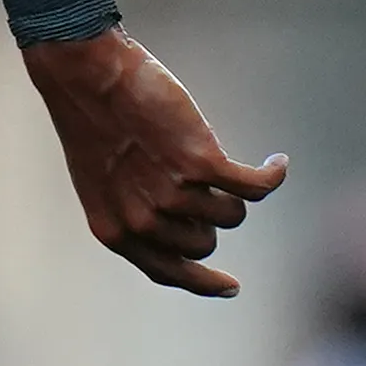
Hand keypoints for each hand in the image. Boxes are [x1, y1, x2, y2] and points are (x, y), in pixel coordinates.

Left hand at [27, 31, 288, 297]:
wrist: (87, 77)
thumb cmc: (94, 122)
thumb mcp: (101, 182)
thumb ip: (135, 212)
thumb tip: (187, 226)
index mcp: (115, 232)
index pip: (169, 273)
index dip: (203, 283)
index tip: (232, 287)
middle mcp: (143, 222)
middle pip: (205, 243)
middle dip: (206, 216)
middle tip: (190, 178)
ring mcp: (173, 195)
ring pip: (231, 215)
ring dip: (229, 189)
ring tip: (206, 154)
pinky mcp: (201, 164)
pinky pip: (256, 187)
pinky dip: (272, 174)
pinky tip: (278, 162)